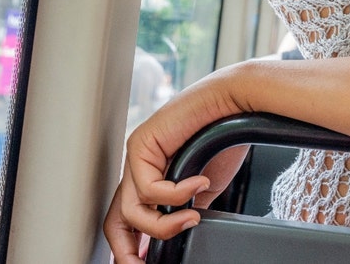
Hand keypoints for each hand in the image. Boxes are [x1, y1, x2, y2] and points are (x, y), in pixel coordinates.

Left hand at [103, 72, 242, 262]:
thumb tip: (182, 233)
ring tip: (192, 217)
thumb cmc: (225, 135)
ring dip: (163, 224)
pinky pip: (150, 188)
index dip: (133, 248)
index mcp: (151, 177)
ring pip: (131, 210)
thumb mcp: (206, 185)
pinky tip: (200, 183)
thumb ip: (187, 207)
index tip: (149, 263)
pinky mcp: (141, 144)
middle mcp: (138, 167)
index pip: (129, 221)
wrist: (234, 103)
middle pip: (115, 221)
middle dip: (127, 250)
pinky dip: (177, 194)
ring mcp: (136, 156)